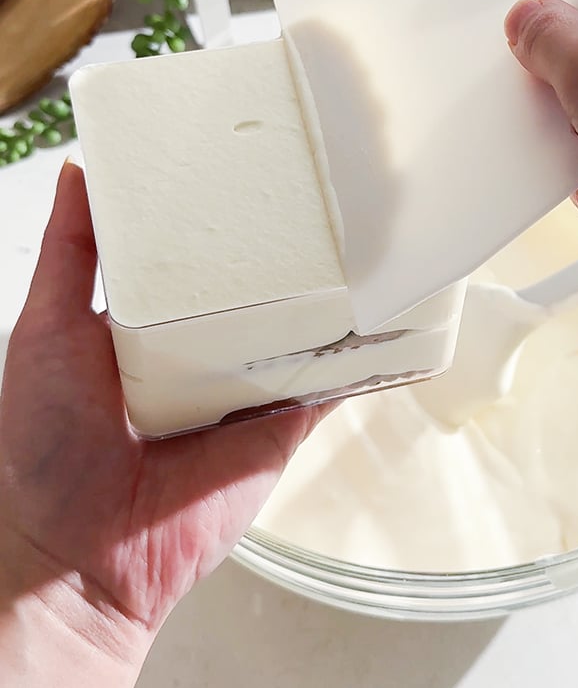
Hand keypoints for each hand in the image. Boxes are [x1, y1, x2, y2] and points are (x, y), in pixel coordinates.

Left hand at [0, 164, 327, 684]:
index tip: (244, 165)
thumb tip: (81, 168)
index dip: (218, 218)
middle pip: (256, 288)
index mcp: (145, 327)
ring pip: (302, 328)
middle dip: (285, 247)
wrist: (81, 553)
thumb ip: (72, 253)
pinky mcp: (287, 423)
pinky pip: (334, 382)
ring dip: (332, 293)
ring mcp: (249, 388)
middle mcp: (202, 353)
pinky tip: (392, 313)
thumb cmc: (44, 450)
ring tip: (366, 235)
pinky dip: (366, 354)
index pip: (193, 259)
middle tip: (319, 188)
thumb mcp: (45, 328)